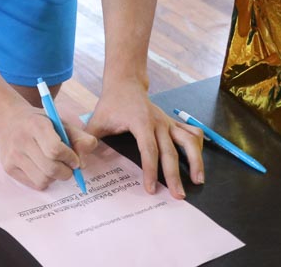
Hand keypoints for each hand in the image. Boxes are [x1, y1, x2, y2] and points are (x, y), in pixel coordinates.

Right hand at [0, 102, 97, 190]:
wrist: (8, 120)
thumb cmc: (39, 123)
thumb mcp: (59, 122)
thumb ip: (79, 137)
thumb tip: (83, 163)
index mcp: (36, 125)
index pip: (55, 149)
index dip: (70, 158)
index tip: (75, 159)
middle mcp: (21, 140)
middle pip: (51, 168)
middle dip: (66, 171)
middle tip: (69, 167)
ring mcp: (12, 155)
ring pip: (43, 179)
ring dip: (55, 177)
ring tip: (54, 166)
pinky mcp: (8, 168)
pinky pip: (35, 184)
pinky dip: (44, 180)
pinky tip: (42, 168)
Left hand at [85, 80, 203, 198]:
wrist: (125, 83)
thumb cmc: (110, 104)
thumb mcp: (97, 120)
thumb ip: (88, 139)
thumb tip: (80, 159)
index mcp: (140, 122)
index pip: (148, 150)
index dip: (150, 170)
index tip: (150, 189)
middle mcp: (158, 122)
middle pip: (170, 151)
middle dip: (174, 175)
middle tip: (178, 195)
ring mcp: (168, 122)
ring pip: (189, 141)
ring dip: (196, 160)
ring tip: (198, 180)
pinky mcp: (173, 122)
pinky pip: (192, 132)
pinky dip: (199, 144)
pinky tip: (199, 159)